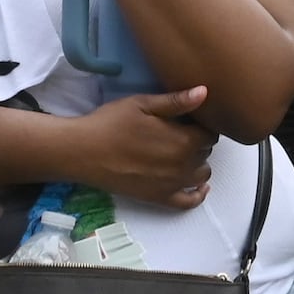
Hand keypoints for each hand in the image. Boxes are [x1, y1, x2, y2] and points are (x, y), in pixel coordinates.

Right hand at [60, 86, 214, 208]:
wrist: (83, 151)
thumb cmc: (111, 122)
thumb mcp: (143, 104)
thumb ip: (177, 101)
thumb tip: (205, 92)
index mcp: (183, 140)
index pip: (210, 134)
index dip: (202, 125)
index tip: (190, 121)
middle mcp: (184, 165)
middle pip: (205, 153)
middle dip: (198, 143)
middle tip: (181, 133)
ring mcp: (173, 184)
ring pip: (202, 175)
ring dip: (198, 164)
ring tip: (183, 154)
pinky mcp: (160, 198)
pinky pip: (189, 202)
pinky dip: (198, 195)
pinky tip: (199, 187)